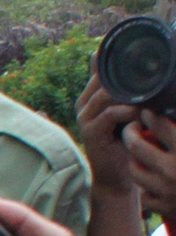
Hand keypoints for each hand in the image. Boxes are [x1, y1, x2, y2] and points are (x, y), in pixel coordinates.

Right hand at [78, 73, 144, 194]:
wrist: (118, 174)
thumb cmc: (128, 141)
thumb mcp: (129, 111)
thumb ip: (130, 93)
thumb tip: (148, 68)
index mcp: (92, 96)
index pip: (102, 69)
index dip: (120, 63)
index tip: (144, 60)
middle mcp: (85, 104)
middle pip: (104, 78)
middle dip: (128, 78)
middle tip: (151, 79)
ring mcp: (85, 117)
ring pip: (107, 93)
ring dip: (131, 95)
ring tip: (148, 101)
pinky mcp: (91, 132)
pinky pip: (111, 114)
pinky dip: (130, 113)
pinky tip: (142, 118)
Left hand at [129, 111, 175, 221]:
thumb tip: (174, 115)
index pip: (160, 125)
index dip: (151, 116)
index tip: (147, 112)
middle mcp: (173, 169)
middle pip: (137, 147)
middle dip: (131, 133)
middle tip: (132, 127)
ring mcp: (166, 190)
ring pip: (135, 171)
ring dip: (135, 160)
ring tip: (139, 154)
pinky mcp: (165, 208)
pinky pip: (144, 196)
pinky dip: (146, 188)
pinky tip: (151, 181)